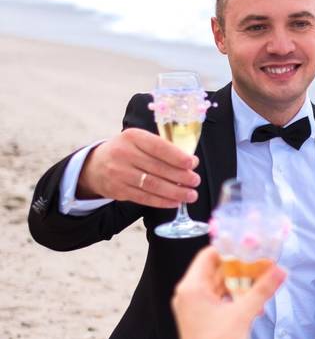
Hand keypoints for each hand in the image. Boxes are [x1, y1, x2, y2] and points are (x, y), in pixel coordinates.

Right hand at [77, 128, 200, 207]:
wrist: (96, 165)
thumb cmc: (128, 151)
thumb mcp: (139, 141)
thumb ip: (161, 148)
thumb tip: (190, 162)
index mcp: (132, 137)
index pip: (158, 147)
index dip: (177, 157)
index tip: (193, 163)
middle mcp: (123, 154)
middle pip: (157, 168)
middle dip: (180, 176)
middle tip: (195, 181)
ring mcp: (119, 173)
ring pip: (152, 185)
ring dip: (175, 192)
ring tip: (191, 195)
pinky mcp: (118, 190)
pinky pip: (144, 197)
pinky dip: (162, 201)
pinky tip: (176, 202)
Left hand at [172, 246, 284, 338]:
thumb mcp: (243, 314)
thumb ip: (262, 289)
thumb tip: (280, 270)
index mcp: (191, 288)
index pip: (209, 255)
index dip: (231, 250)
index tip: (252, 249)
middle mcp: (188, 295)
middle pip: (216, 270)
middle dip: (241, 269)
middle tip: (263, 266)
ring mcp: (193, 307)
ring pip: (219, 285)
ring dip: (240, 285)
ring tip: (261, 287)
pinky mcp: (199, 318)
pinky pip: (218, 299)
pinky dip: (234, 298)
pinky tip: (253, 304)